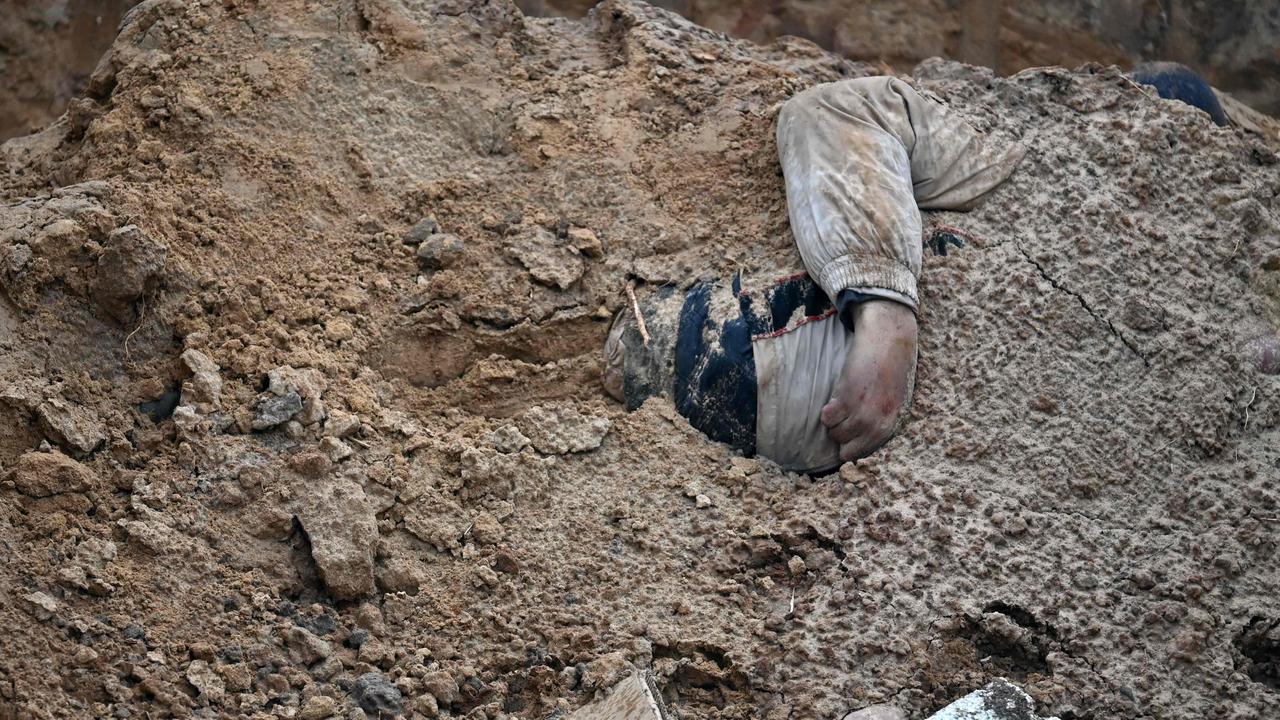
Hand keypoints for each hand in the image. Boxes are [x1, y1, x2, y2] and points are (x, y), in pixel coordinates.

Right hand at [820, 300, 917, 460]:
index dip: (852, 445)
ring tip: (842, 404)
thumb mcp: (894, 403)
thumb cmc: (891, 370)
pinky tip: (837, 396)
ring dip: (834, 421)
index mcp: (890, 427)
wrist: (888, 341)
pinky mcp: (846, 399)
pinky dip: (827, 409)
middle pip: (846, 449)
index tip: (849, 434)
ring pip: (834, 433)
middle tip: (845, 416)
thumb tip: (861, 439)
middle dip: (842, 435)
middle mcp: (876, 425)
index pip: (862, 454)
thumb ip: (881, 422)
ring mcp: (861, 413)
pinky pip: (826, 418)